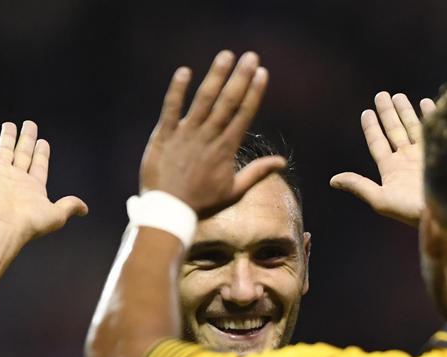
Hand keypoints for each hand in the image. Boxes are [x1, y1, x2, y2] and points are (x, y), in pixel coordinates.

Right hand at [0, 121, 87, 244]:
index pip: (39, 165)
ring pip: (4, 150)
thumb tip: (85, 209)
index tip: (43, 142)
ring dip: (7, 137)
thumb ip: (70, 206)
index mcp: (33, 187)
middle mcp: (16, 179)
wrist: (2, 225)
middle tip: (30, 125)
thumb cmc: (28, 222)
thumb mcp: (57, 214)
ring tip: (9, 124)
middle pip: (23, 154)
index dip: (41, 153)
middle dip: (27, 139)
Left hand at [140, 50, 284, 216]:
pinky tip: (185, 71)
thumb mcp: (234, 191)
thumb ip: (257, 172)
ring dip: (216, 76)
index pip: (244, 114)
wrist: (169, 211)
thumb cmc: (202, 203)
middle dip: (240, 77)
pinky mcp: (164, 134)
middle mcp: (208, 137)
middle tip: (251, 56)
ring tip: (226, 55)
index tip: (262, 73)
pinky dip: (177, 90)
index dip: (254, 92)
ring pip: (203, 100)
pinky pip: (171, 108)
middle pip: (227, 102)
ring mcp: (186, 134)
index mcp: (226, 148)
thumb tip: (282, 162)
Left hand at [330, 91, 434, 226]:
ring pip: (412, 127)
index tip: (367, 112)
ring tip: (399, 96)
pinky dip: (430, 115)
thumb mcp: (380, 199)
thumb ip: (359, 185)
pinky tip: (426, 102)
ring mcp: (425, 156)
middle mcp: (407, 161)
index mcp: (392, 170)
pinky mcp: (443, 152)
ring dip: (406, 111)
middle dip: (388, 113)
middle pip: (395, 131)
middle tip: (381, 94)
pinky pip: (434, 129)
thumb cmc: (411, 211)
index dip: (371, 128)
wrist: (445, 215)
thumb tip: (333, 180)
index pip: (378, 143)